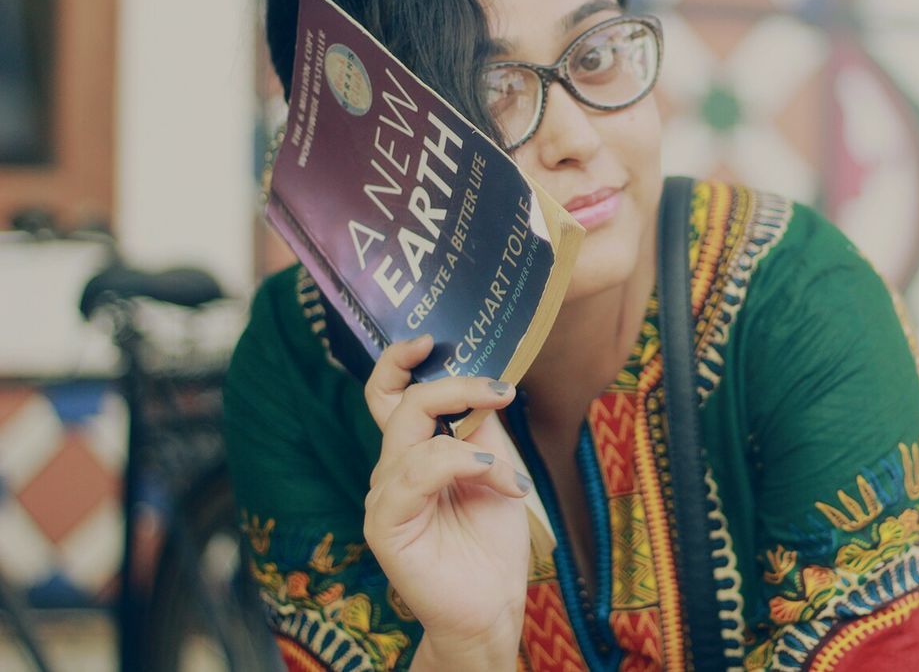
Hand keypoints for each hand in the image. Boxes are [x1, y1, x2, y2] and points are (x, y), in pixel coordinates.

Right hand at [362, 335, 529, 668]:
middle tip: (502, 391)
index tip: (429, 339)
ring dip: (474, 441)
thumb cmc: (491, 540)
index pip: (388, 395)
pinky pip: (415, 474)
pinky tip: (494, 480)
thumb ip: (481, 426)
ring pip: (411, 433)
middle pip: (404, 402)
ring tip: (509, 474)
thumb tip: (484, 382)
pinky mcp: (385, 524)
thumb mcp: (497, 468)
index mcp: (413, 452)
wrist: (493, 603)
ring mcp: (384, 496)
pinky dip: (460, 464)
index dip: (398, 361)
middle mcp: (391, 469)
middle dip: (455, 385)